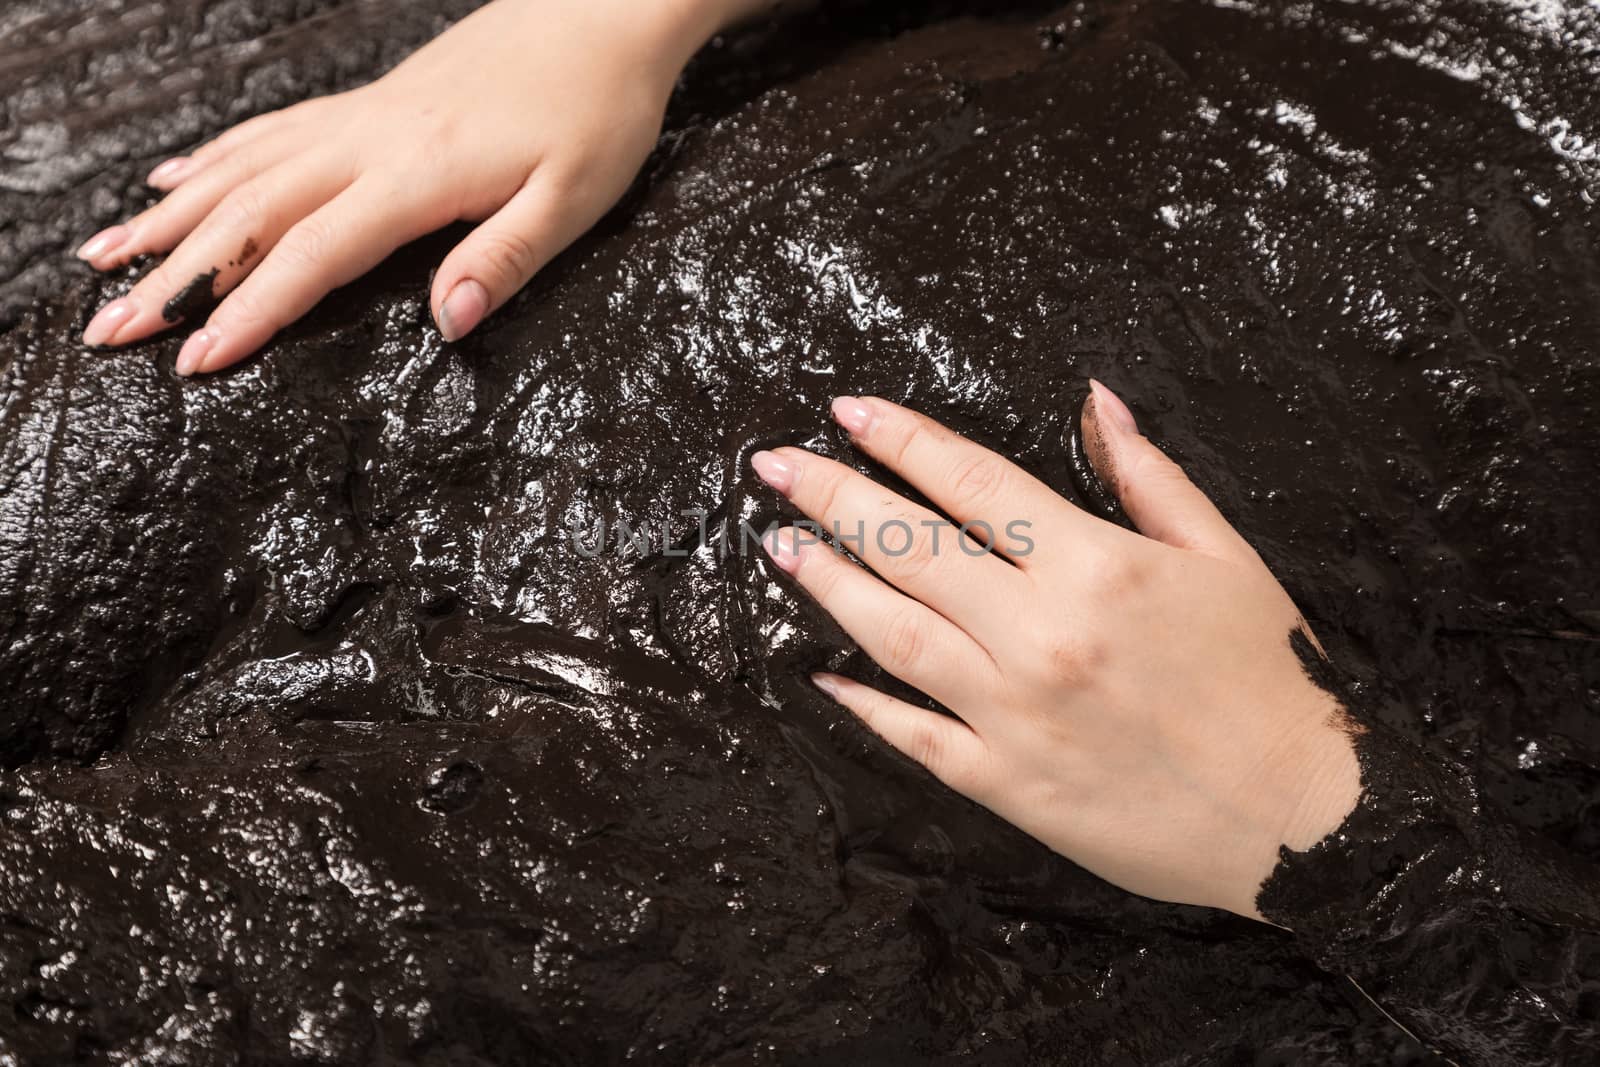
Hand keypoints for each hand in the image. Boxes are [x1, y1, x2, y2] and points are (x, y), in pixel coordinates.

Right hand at [75, 0, 742, 374]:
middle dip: (173, 277)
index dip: (249, 310)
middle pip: (249, 213)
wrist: (600, 11)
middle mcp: (370, 142)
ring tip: (102, 258)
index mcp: (417, 177)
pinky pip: (270, 131)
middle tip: (108, 330)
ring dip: (169, 218)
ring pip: (243, 168)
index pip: (313, 255)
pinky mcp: (369, 103)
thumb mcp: (573, 200)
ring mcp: (362, 117)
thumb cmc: (597, 112)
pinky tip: (171, 180)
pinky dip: (213, 160)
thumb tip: (447, 325)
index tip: (193, 359)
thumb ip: (504, 261)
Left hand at [751, 382, 1361, 919]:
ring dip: (829, 584)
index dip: (900, 440)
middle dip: (831, 496)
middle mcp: (1039, 634)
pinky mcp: (1008, 784)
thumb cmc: (1273, 681)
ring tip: (781, 545)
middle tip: (773, 466)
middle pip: (909, 548)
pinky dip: (864, 704)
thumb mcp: (1226, 558)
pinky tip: (823, 675)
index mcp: (1094, 567)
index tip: (846, 410)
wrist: (1307, 823)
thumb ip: (1148, 475)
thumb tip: (1095, 398)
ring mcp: (1014, 714)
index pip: (969, 482)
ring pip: (893, 634)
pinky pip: (915, 736)